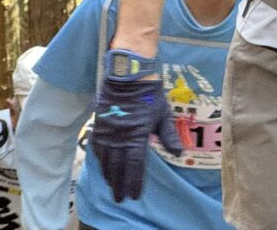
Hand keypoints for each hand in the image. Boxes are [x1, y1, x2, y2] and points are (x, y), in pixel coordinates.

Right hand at [90, 76, 181, 200]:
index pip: (134, 165)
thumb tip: (179, 153)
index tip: (133, 195)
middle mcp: (120, 138)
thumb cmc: (150, 96)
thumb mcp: (163, 114)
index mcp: (137, 136)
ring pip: (106, 161)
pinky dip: (100, 161)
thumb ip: (168, 135)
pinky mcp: (99, 127)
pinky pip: (97, 148)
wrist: (128, 78)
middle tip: (120, 198)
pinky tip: (103, 168)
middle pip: (118, 167)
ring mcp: (107, 133)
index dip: (134, 181)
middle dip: (119, 184)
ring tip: (112, 187)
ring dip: (108, 176)